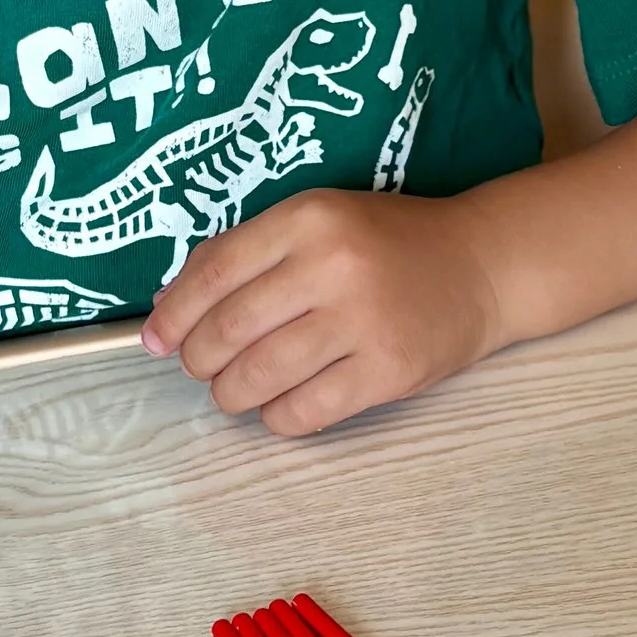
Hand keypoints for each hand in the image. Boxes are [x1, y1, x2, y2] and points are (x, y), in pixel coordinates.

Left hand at [142, 190, 505, 434]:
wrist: (481, 266)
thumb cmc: (388, 244)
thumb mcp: (319, 221)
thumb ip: (248, 253)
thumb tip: (170, 309)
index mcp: (309, 218)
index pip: (215, 271)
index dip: (175, 314)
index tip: (155, 341)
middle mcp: (334, 265)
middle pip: (231, 329)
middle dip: (200, 360)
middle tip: (202, 368)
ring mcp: (364, 321)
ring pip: (261, 375)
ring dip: (232, 394)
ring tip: (235, 391)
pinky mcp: (389, 370)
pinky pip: (306, 411)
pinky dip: (277, 417)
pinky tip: (279, 406)